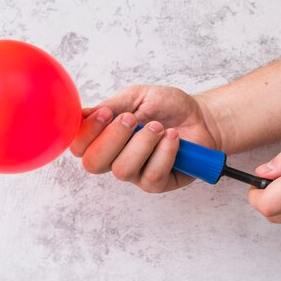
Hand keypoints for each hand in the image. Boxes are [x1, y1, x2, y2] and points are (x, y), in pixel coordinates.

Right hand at [70, 85, 218, 191]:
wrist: (201, 117)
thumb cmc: (167, 107)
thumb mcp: (136, 97)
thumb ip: (110, 106)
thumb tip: (82, 114)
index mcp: (104, 138)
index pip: (79, 146)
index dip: (87, 132)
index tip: (106, 113)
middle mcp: (114, 158)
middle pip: (93, 163)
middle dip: (112, 138)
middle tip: (131, 120)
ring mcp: (135, 173)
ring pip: (122, 169)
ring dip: (142, 144)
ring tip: (159, 127)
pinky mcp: (157, 183)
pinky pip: (151, 175)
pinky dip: (164, 152)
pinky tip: (173, 138)